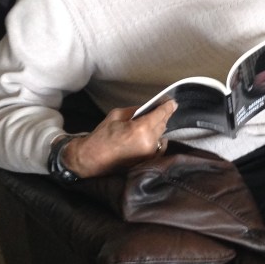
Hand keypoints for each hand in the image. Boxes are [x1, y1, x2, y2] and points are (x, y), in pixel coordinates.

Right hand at [61, 99, 176, 177]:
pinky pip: (159, 146)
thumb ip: (135, 111)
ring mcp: (150, 153)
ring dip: (158, 127)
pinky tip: (151, 135)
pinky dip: (158, 139)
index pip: (161, 114)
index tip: (172, 102)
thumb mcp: (117, 115)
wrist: (92, 159)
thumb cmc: (102, 136)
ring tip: (152, 122)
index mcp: (141, 129)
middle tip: (161, 108)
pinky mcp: (148, 160)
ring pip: (161, 135)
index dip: (168, 107)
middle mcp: (149, 141)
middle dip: (162, 116)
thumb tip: (148, 108)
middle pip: (163, 124)